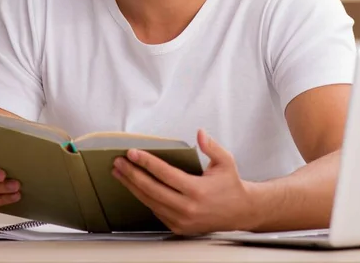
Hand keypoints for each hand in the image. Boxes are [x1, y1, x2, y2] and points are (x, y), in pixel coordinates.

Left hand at [111, 129, 256, 234]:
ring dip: (132, 186)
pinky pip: (156, 211)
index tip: (133, 153)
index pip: (165, 174)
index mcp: (197, 190)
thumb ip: (211, 146)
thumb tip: (200, 133)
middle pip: (152, 189)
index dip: (147, 162)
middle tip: (119, 162)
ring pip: (150, 201)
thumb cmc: (230, 185)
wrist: (240, 212)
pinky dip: (144, 198)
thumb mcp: (226, 161)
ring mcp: (182, 220)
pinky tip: (135, 187)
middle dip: (132, 174)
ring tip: (120, 173)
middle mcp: (187, 207)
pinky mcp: (178, 227)